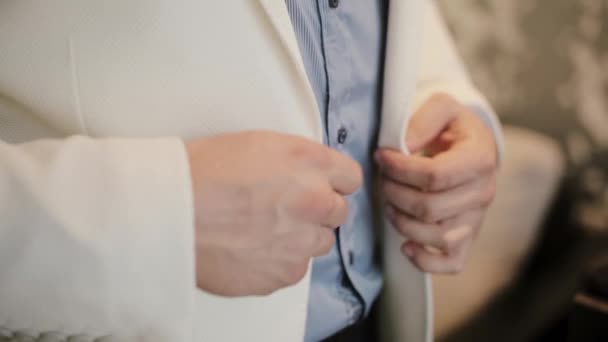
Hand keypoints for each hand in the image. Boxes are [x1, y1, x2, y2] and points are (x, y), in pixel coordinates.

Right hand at [186, 131, 361, 295]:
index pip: (351, 177)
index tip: (322, 187)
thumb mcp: (257, 143)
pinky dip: (279, 262)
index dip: (334, 182)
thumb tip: (308, 176)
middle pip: (338, 212)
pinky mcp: (284, 273)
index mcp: (310, 163)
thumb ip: (296, 161)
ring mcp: (302, 242)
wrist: (171, 211)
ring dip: (300, 238)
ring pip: (319, 243)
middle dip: (317, 210)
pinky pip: (295, 269)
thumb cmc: (201, 172)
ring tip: (263, 230)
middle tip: (285, 209)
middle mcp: (315, 202)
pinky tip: (251, 249)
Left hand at [375, 93, 497, 273]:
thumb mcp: (442, 108)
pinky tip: (405, 245)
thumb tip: (402, 148)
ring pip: (436, 237)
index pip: (434, 176)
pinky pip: (450, 263)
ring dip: (402, 222)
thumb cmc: (452, 127)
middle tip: (383, 179)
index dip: (399, 169)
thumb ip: (422, 120)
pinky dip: (425, 260)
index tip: (381, 157)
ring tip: (389, 203)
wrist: (471, 146)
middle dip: (395, 193)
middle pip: (429, 208)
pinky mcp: (467, 238)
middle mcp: (483, 193)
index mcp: (480, 160)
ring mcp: (476, 219)